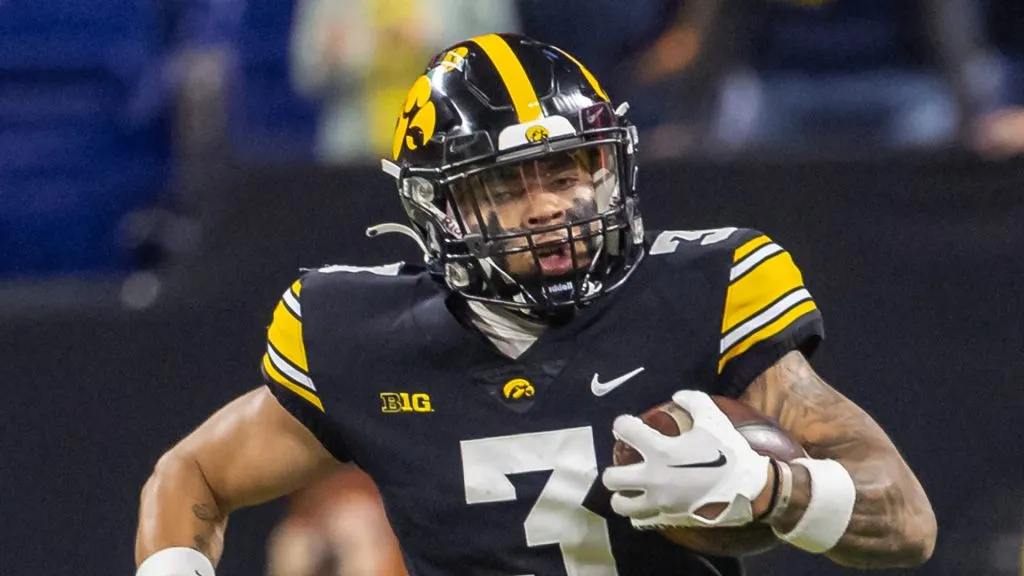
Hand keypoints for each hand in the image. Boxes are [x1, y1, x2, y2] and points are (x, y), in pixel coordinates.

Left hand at [602, 390, 771, 527]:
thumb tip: (676, 396)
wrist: (749, 489)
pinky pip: (642, 518)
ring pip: (620, 504)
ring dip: (621, 495)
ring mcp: (659, 501)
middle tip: (626, 463)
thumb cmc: (729, 453)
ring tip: (631, 488)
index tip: (627, 426)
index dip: (622, 424)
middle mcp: (653, 478)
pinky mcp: (668, 517)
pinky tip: (648, 501)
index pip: (624, 430)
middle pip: (611, 478)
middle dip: (614, 469)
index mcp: (661, 450)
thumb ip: (693, 401)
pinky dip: (640, 511)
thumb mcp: (713, 419)